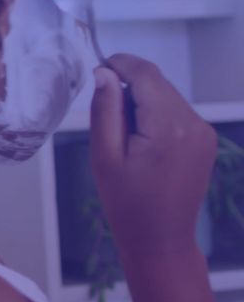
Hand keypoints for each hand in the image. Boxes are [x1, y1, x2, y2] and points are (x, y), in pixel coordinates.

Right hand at [89, 53, 215, 301]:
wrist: (160, 238)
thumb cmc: (125, 201)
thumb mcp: (104, 156)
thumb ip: (105, 110)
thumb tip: (104, 73)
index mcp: (167, 127)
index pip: (146, 74)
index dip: (121, 63)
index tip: (97, 68)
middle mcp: (193, 124)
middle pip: (157, 83)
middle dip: (128, 84)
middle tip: (103, 108)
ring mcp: (203, 132)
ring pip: (167, 95)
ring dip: (142, 99)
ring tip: (123, 131)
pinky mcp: (205, 140)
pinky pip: (177, 111)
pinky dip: (156, 112)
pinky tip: (141, 138)